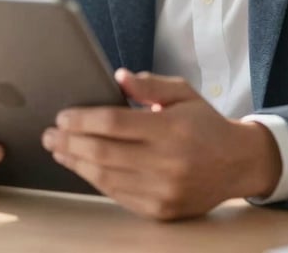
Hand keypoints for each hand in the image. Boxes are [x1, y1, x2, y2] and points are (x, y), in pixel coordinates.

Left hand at [41, 69, 281, 219]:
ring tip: (59, 150)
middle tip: (50, 134)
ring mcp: (163, 190)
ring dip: (75, 163)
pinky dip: (96, 180)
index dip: (82, 120)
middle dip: (69, 142)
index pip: (114, 123)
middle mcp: (166, 162)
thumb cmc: (205, 124)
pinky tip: (83, 167)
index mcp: (171, 128)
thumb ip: (150, 85)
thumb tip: (118, 77)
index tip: (62, 116)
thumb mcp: (183, 93)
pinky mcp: (160, 210)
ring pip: (105, 177)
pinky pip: (118, 195)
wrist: (237, 164)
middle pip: (103, 152)